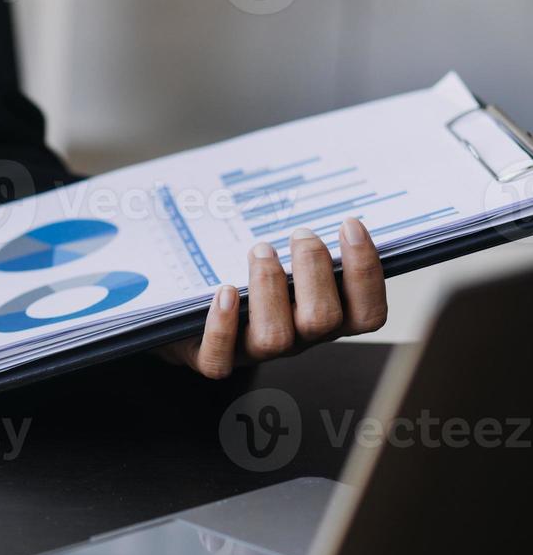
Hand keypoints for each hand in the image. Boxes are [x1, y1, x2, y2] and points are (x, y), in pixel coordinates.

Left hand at [164, 218, 388, 378]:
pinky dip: (223, 325)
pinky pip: (220, 357)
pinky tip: (223, 291)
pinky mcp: (212, 359)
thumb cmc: (249, 276)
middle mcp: (297, 339)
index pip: (367, 313)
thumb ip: (309, 243)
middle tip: (301, 233)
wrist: (186, 313)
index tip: (350, 223)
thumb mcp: (286, 258)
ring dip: (270, 288)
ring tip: (260, 250)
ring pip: (276, 338)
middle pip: (323, 321)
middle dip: (315, 271)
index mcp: (326, 317)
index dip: (366, 271)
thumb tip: (323, 195)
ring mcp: (254, 352)